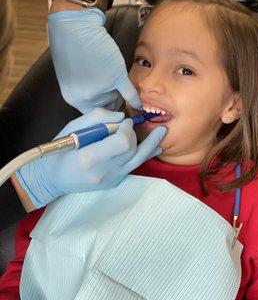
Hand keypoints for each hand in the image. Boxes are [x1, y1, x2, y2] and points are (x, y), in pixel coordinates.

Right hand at [16, 108, 166, 207]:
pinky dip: (144, 155)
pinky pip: (133, 167)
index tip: (123, 121)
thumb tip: (121, 117)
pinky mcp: (114, 182)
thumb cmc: (59, 150)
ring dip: (150, 145)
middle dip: (134, 134)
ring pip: (137, 160)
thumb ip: (98, 118)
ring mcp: (110, 179)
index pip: (122, 142)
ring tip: (162, 133)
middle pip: (132, 150)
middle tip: (129, 126)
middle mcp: (103, 171)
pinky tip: (155, 147)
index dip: (126, 129)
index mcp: (90, 157)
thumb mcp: (72, 128)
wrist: (52, 178)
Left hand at [48, 8, 140, 113]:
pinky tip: (138, 104)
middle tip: (117, 98)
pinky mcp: (116, 77)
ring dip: (121, 96)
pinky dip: (135, 99)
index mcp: (74, 98)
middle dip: (112, 103)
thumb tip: (102, 102)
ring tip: (122, 91)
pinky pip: (129, 93)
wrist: (75, 28)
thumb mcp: (72, 78)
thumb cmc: (72, 49)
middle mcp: (86, 97)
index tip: (109, 110)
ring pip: (117, 99)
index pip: (92, 113)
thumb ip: (85, 93)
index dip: (102, 111)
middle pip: (106, 107)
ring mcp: (101, 88)